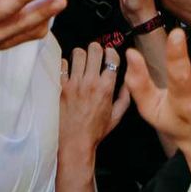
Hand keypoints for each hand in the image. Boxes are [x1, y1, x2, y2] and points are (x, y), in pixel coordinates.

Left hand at [58, 43, 129, 167]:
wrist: (75, 142)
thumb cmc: (95, 131)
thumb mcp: (116, 116)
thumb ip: (125, 98)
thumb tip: (129, 82)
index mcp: (106, 88)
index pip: (111, 58)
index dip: (111, 53)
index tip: (109, 55)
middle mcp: (91, 82)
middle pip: (94, 49)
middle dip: (96, 49)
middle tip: (95, 55)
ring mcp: (75, 83)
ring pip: (78, 53)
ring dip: (81, 55)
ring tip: (81, 61)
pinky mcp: (62, 87)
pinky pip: (63, 64)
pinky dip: (66, 64)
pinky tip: (69, 70)